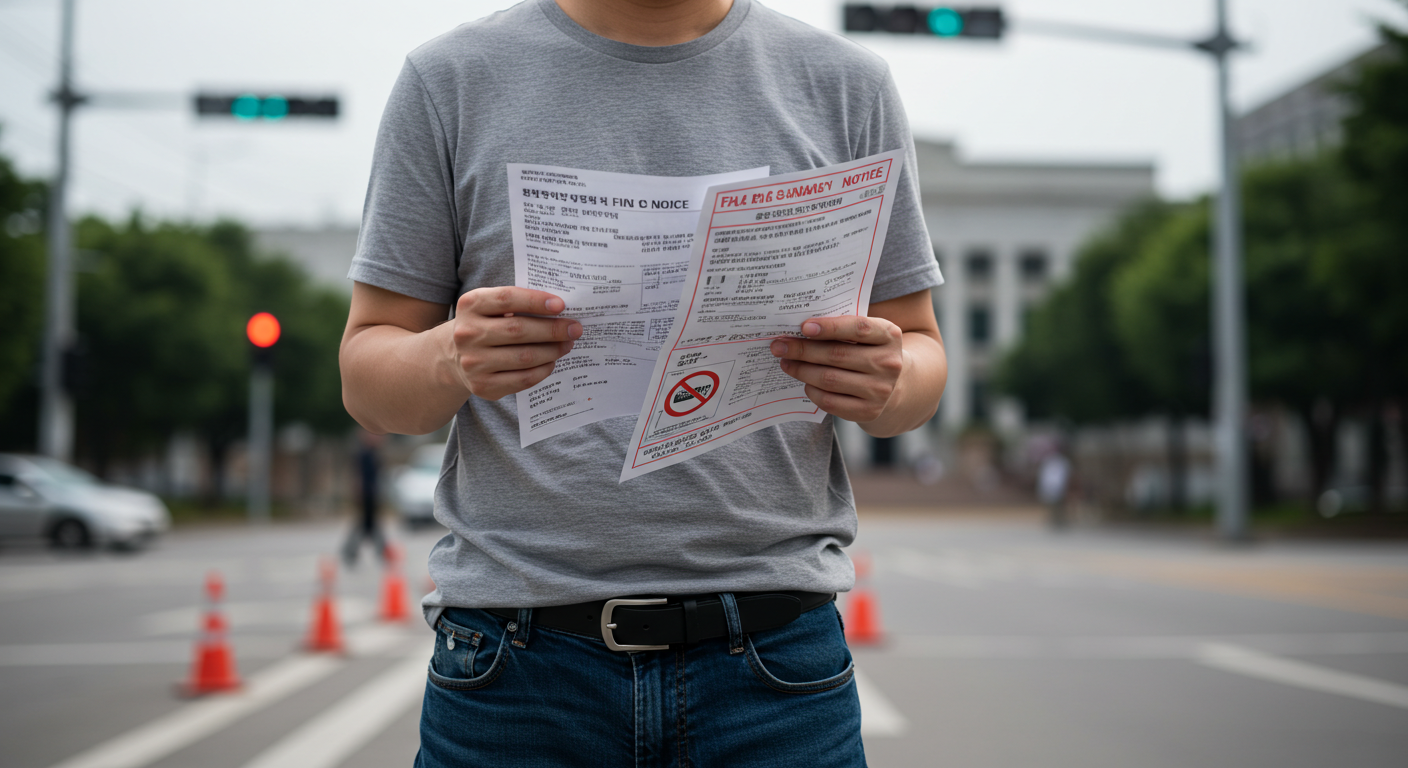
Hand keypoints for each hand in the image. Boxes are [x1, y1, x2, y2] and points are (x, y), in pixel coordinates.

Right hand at [448, 287, 581, 400]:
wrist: (453, 355)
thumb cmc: (484, 324)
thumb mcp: (490, 306)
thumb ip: (517, 303)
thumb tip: (559, 310)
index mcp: (470, 305)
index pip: (507, 299)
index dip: (536, 301)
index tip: (561, 305)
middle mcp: (467, 333)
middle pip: (518, 330)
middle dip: (552, 329)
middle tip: (575, 328)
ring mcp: (473, 362)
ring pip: (524, 357)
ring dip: (552, 351)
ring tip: (567, 344)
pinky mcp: (483, 386)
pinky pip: (522, 379)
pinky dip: (543, 370)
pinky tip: (552, 361)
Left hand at [769, 316, 904, 424]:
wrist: (893, 384)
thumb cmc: (869, 351)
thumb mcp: (867, 334)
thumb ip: (843, 327)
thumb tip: (800, 328)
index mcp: (890, 336)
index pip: (858, 328)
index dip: (830, 327)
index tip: (803, 327)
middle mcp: (889, 363)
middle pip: (837, 355)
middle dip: (803, 350)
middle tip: (779, 346)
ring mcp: (880, 390)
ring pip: (829, 379)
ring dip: (802, 370)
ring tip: (786, 363)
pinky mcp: (868, 411)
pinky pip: (830, 401)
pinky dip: (812, 390)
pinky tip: (805, 382)